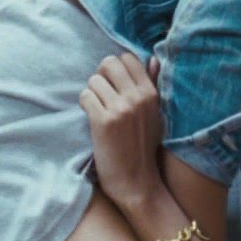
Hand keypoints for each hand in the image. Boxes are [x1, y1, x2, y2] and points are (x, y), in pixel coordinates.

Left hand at [79, 52, 165, 209]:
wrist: (137, 183)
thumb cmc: (144, 148)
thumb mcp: (156, 114)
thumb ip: (154, 84)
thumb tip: (152, 59)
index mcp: (151, 93)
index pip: (128, 58)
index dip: (116, 69)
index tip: (114, 85)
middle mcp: (137, 97)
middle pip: (108, 63)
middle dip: (101, 76)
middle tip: (102, 95)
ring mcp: (121, 108)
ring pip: (94, 80)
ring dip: (92, 93)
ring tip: (99, 110)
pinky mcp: (103, 121)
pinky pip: (85, 96)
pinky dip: (85, 105)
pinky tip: (92, 118)